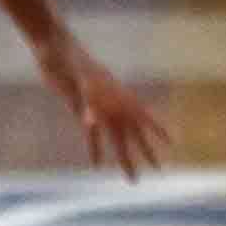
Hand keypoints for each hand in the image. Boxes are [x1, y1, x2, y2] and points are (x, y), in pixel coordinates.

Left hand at [36, 30, 171, 177]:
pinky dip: (95, 148)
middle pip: (131, 132)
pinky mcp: (80, 107)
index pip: (141, 114)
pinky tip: (97, 164)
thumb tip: (90, 123)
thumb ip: (85, 100)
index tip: (173, 142)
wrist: (52, 48)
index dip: (157, 128)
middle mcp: (109, 102)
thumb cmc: (68, 57)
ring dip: (122, 156)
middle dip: (143, 152)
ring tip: (132, 177)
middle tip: (157, 171)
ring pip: (115, 135)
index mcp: (114, 94)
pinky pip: (92, 133)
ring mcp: (96, 105)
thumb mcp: (78, 77)